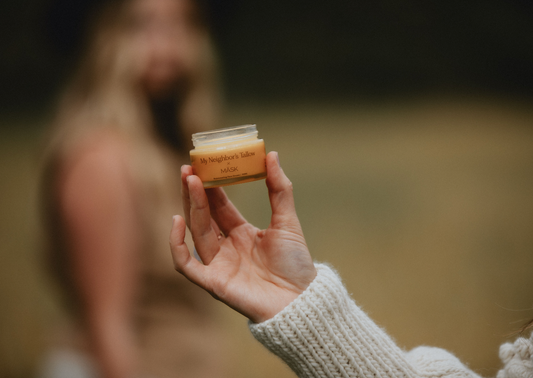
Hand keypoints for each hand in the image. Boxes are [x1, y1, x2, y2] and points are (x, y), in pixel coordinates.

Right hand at [170, 151, 316, 322]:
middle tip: (189, 168)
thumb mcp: (287, 221)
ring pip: (196, 232)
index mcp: (241, 233)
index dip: (210, 186)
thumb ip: (279, 189)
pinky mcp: (212, 282)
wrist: (301, 299)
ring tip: (191, 182)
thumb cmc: (296, 264)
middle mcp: (226, 247)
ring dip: (191, 207)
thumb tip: (271, 154)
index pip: (218, 206)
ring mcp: (218, 264)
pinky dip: (176, 245)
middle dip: (195, 192)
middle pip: (203, 216)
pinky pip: (186, 264)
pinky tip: (177, 221)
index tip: (203, 165)